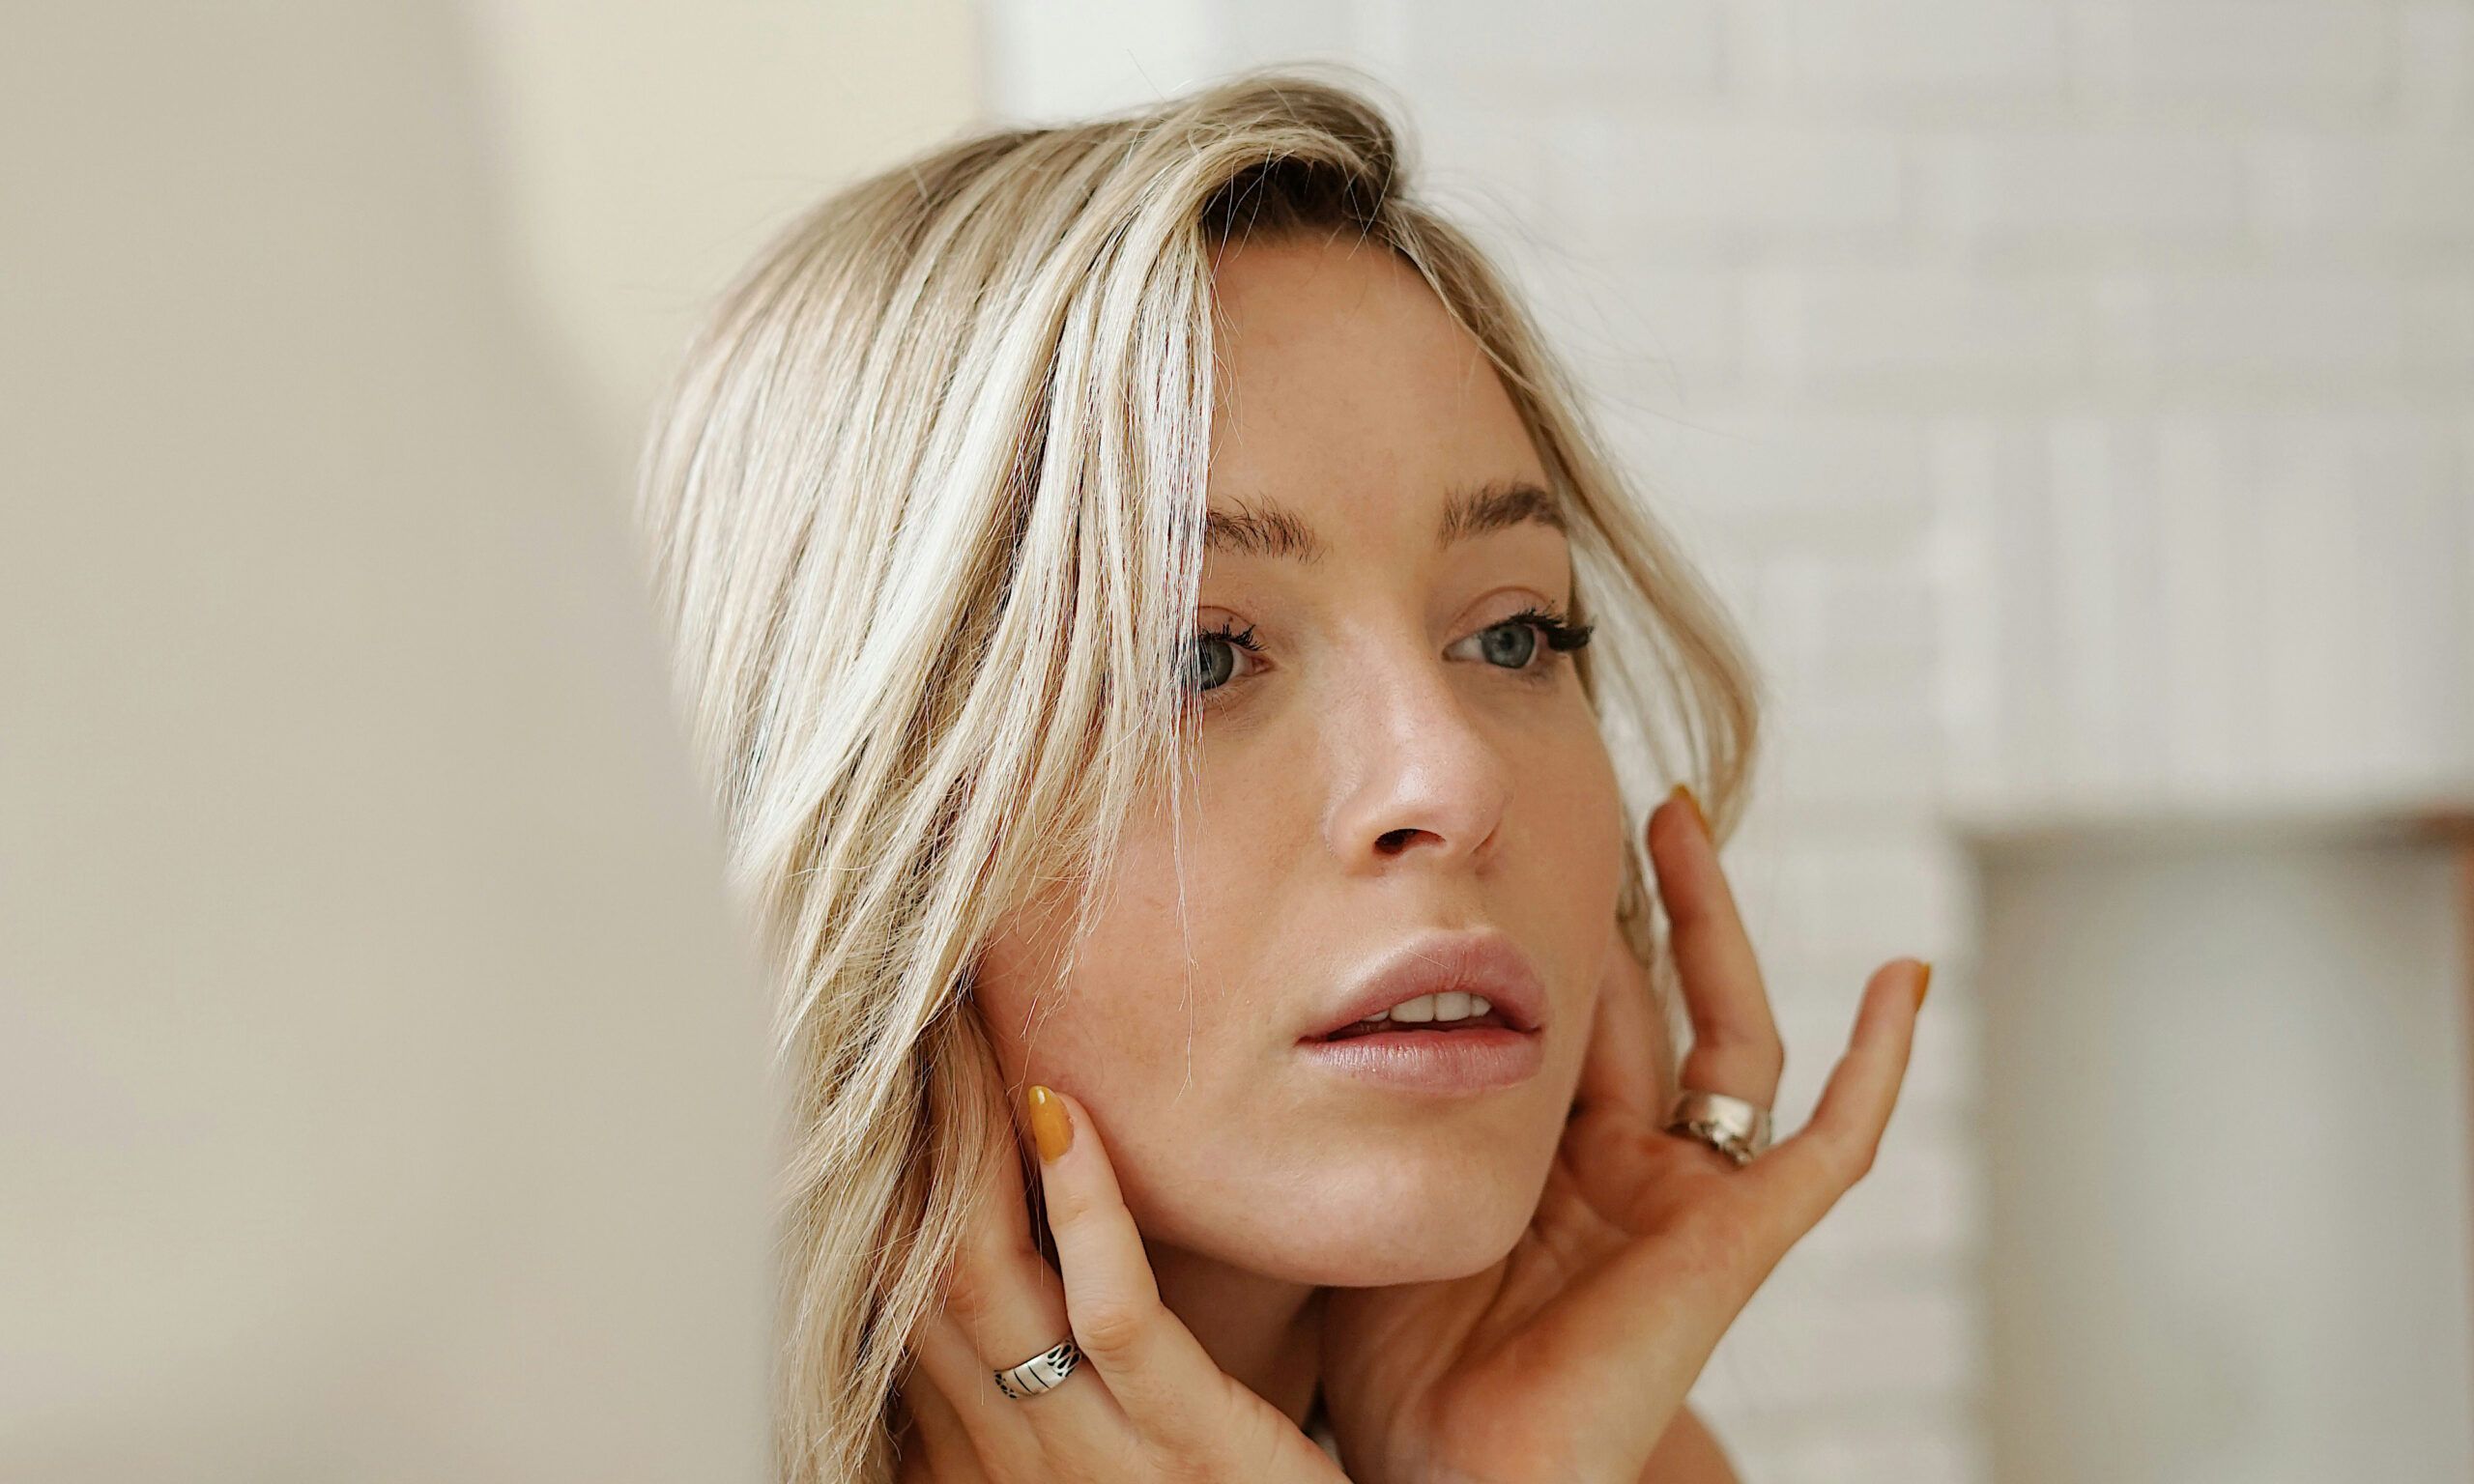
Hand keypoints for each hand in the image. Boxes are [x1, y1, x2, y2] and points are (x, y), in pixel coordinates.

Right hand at [896, 1022, 1348, 1482]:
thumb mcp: (1104, 1438)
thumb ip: (1052, 1350)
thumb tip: (1021, 1206)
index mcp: (977, 1456)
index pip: (895, 1295)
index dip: (873, 1179)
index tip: (880, 1070)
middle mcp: (1007, 1462)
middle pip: (914, 1272)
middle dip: (898, 1142)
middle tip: (908, 1018)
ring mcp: (1092, 1462)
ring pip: (982, 1283)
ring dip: (966, 1146)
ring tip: (968, 1036)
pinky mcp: (1190, 1452)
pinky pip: (1113, 1317)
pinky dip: (1084, 1210)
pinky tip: (1066, 1113)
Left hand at [1317, 785, 1927, 1483]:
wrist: (1443, 1477)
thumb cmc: (1391, 1363)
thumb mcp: (1387, 1187)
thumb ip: (1399, 1100)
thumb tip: (1344, 986)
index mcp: (1544, 1163)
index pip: (1568, 1018)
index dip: (1557, 929)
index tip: (1526, 838)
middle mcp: (1624, 1170)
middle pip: (1649, 1003)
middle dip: (1635, 901)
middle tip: (1612, 798)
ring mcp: (1688, 1200)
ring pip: (1730, 1034)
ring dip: (1714, 926)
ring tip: (1677, 819)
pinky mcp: (1741, 1239)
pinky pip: (1834, 1144)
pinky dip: (1885, 1063)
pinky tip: (1909, 977)